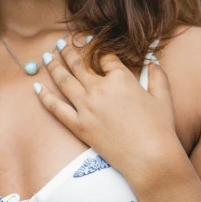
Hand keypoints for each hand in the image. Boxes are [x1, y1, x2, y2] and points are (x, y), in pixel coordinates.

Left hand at [33, 34, 181, 185]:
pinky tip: (37, 87)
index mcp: (120, 78)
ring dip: (54, 66)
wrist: (150, 158)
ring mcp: (86, 107)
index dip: (100, 52)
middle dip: (68, 51)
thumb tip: (153, 62)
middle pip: (79, 64)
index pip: (105, 58)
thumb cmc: (160, 128)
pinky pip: (56, 108)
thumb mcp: (163, 96)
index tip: (93, 46)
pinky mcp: (79, 126)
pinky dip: (44, 97)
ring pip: (64, 80)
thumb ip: (157, 75)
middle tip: (60, 43)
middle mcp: (99, 89)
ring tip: (48, 56)